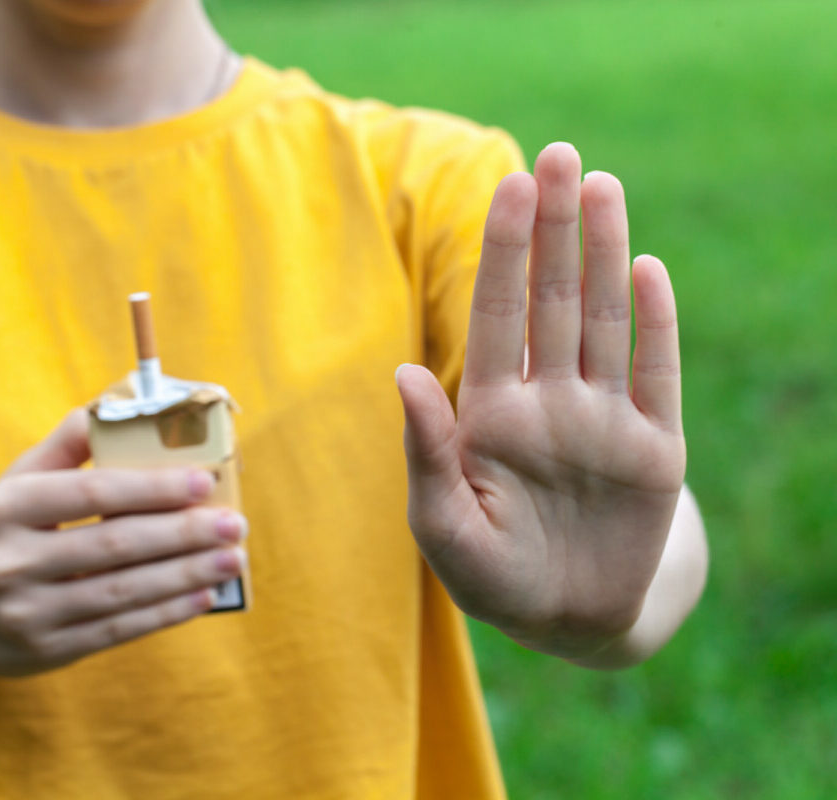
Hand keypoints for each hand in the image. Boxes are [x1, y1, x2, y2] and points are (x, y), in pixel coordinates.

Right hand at [0, 410, 246, 682]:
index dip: (152, 487)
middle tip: (234, 524)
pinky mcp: (48, 651)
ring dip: (186, 575)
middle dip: (183, 534)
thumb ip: (65, 446)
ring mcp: (29, 612)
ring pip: (123, 592)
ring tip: (231, 558)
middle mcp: (13, 561)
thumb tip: (118, 406)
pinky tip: (203, 596)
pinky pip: (118, 630)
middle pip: (114, 545)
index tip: (204, 480)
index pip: (91, 493)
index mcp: (8, 507)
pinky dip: (165, 614)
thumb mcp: (13, 483)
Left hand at [395, 142, 684, 660]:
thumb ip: (425, 449)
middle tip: (560, 157)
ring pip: (602, 320)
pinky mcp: (653, 448)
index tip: (511, 187)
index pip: (497, 317)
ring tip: (602, 187)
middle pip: (550, 300)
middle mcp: (547, 401)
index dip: (503, 253)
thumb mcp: (442, 523)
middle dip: (554, 230)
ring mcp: (601, 419)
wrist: (567, 618)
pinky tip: (646, 270)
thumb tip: (403, 372)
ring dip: (603, 255)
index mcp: (490, 413)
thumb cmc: (492, 574)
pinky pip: (657, 374)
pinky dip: (655, 325)